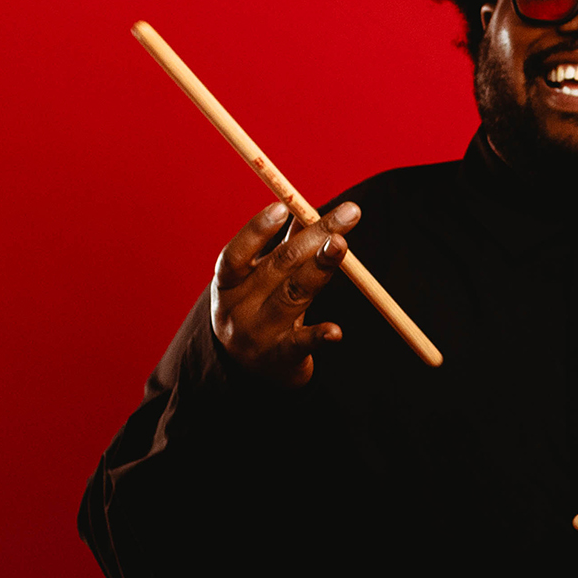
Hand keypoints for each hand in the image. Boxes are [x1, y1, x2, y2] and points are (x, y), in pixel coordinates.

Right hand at [210, 200, 353, 387]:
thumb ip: (282, 248)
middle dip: (316, 235)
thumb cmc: (258, 310)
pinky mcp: (281, 358)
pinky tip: (336, 331)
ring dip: (320, 268)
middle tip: (349, 213)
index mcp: (228, 285)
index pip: (237, 254)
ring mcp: (259, 334)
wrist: (250, 371)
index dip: (257, 231)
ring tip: (341, 245)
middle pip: (279, 267)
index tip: (284, 206)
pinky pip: (302, 344)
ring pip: (294, 296)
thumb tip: (307, 209)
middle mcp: (239, 308)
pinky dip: (320, 335)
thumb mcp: (259, 280)